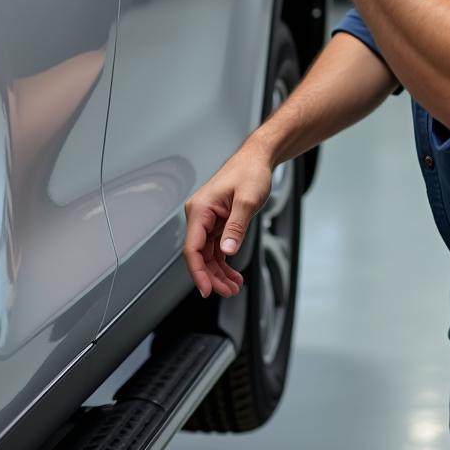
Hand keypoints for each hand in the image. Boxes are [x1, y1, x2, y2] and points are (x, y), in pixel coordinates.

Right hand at [182, 144, 273, 298]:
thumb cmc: (250, 172)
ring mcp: (207, 219)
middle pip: (199, 255)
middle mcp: (199, 214)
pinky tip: (233, 273)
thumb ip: (236, 227)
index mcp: (200, 209)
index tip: (207, 290)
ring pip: (207, 254)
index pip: (192, 248)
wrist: (257, 159)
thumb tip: (227, 250)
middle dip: (212, 276)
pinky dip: (224, 261)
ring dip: (219, 272)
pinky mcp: (216, 221)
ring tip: (234, 286)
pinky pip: (215, 247)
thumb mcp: (247, 200)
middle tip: (228, 291)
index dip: (198, 272)